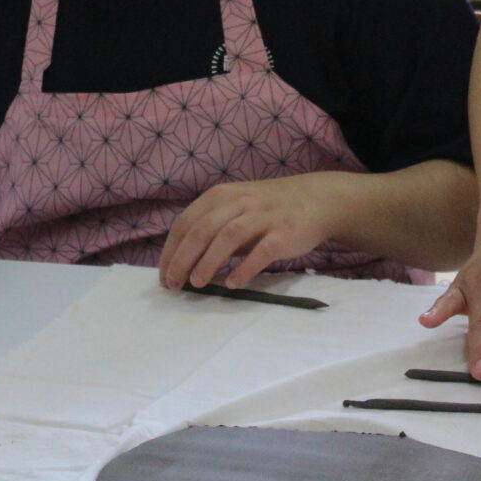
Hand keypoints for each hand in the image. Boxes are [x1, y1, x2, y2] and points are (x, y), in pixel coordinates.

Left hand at [158, 173, 342, 290]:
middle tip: (173, 285)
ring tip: (197, 284)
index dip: (171, 251)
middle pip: (202, 230)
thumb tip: (183, 263)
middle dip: (182, 259)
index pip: (186, 222)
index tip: (164, 275)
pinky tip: (232, 284)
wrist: (316, 199)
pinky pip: (261, 251)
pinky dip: (244, 268)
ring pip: (228, 236)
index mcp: (221, 196)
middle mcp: (239, 202)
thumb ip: (212, 229)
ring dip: (208, 262)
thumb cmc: (268, 209)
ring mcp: (263, 216)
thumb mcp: (235, 208)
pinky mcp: (284, 232)